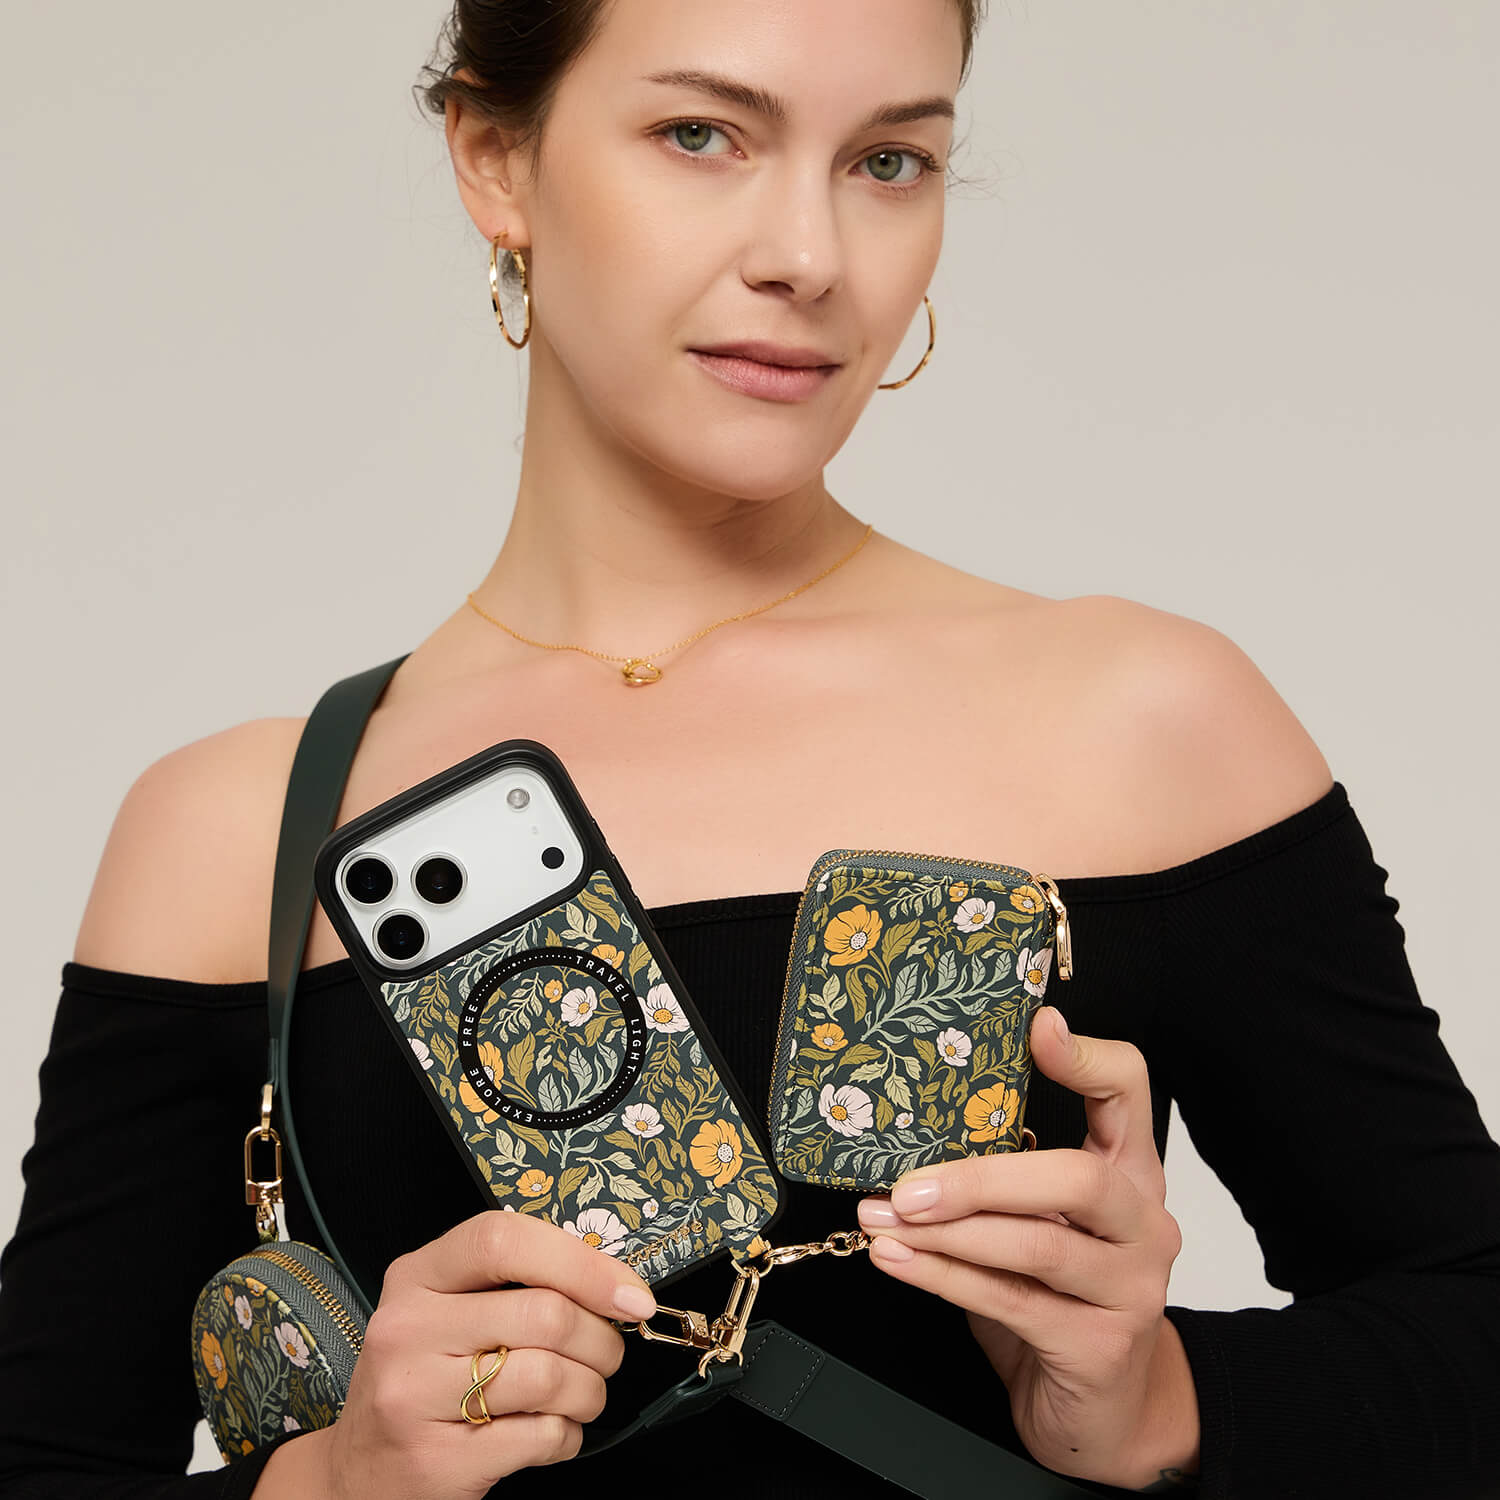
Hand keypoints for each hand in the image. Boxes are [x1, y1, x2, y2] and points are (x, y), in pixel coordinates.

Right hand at [313, 1210, 657, 1499]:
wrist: (356, 1477)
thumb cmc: (422, 1381)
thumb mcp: (446, 1314)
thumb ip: (512, 1286)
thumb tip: (612, 1283)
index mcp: (416, 1276)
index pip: (504, 1239)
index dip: (582, 1263)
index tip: (631, 1294)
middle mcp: (406, 1329)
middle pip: (544, 1314)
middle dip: (601, 1339)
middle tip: (607, 1355)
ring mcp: (414, 1397)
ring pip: (550, 1376)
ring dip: (590, 1391)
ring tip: (582, 1396)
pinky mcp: (436, 1461)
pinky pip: (540, 1436)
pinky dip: (567, 1435)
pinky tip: (553, 1433)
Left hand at [856, 1006, 1198, 1489]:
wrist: (1100, 1413)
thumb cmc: (1056, 1300)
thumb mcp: (1038, 1223)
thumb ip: (1008, 1173)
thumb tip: (917, 1127)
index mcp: (1130, 1174)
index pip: (1129, 1092)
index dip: (1086, 1057)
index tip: (1038, 1028)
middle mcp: (1143, 1224)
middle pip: (1078, 1177)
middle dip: (981, 1176)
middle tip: (908, 1183)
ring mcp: (1131, 1288)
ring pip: (1038, 1243)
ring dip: (947, 1232)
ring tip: (882, 1218)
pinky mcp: (1100, 1346)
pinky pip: (1011, 1300)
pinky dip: (942, 1277)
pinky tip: (896, 1259)